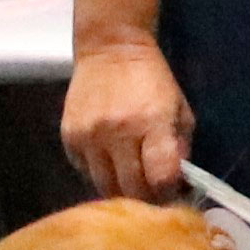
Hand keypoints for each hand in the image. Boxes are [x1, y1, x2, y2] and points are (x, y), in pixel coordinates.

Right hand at [62, 35, 192, 199]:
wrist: (110, 50)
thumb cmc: (153, 82)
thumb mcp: (180, 112)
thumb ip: (180, 149)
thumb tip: (178, 184)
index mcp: (151, 124)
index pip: (160, 177)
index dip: (169, 192)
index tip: (173, 192)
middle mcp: (117, 132)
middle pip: (131, 189)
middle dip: (147, 198)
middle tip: (154, 193)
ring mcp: (89, 136)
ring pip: (105, 186)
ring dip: (122, 191)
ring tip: (133, 182)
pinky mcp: (69, 136)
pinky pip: (85, 171)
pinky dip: (100, 174)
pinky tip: (112, 164)